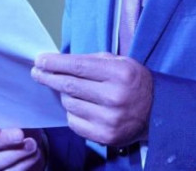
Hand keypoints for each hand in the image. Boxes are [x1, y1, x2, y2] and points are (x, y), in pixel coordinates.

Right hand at [0, 114, 44, 170]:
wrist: (28, 142)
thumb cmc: (16, 124)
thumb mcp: (13, 115)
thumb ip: (10, 113)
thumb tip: (16, 110)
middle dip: (2, 141)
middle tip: (20, 135)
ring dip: (14, 154)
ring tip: (31, 145)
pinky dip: (23, 164)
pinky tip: (34, 154)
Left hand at [31, 52, 152, 146]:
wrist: (158, 111)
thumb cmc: (135, 82)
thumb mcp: (121, 63)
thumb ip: (93, 61)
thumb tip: (60, 62)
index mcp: (120, 74)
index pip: (78, 67)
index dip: (55, 63)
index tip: (40, 60)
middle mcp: (115, 97)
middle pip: (70, 86)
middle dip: (49, 77)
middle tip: (37, 72)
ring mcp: (110, 119)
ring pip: (69, 104)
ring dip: (64, 96)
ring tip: (69, 90)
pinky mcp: (105, 136)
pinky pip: (74, 122)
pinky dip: (72, 112)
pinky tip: (79, 106)